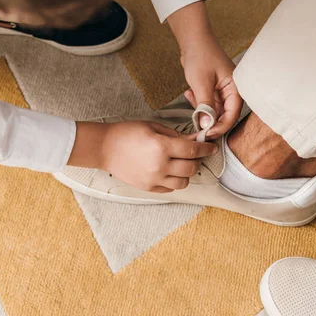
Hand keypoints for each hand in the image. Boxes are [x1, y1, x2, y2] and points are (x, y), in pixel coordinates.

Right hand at [100, 121, 216, 192]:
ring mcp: (154, 179)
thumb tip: (194, 140)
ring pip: (184, 182)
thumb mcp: (153, 127)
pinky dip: (175, 181)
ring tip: (182, 164)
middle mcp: (160, 165)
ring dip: (187, 173)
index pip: (194, 150)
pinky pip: (170, 188)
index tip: (211, 147)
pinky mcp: (148, 187)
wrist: (104, 148)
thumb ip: (176, 135)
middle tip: (196, 154)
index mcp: (162, 147)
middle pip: (192, 167)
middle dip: (198, 160)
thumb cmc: (127, 133)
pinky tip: (170, 171)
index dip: (206, 148)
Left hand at [181, 39, 241, 138]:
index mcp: (236, 88)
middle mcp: (231, 92)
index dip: (221, 126)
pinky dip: (197, 103)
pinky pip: (206, 105)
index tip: (207, 133)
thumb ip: (205, 105)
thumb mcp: (202, 82)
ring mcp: (221, 92)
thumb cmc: (201, 55)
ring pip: (213, 111)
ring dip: (201, 110)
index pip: (233, 114)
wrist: (193, 40)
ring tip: (190, 96)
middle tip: (196, 124)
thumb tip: (207, 125)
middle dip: (209, 121)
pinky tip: (189, 93)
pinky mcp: (212, 91)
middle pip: (224, 115)